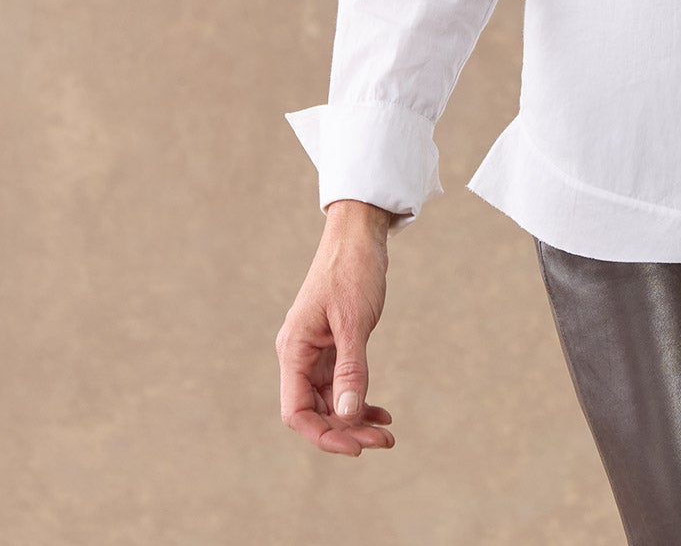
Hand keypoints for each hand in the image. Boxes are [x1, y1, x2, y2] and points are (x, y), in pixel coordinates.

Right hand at [275, 201, 401, 454]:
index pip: (296, 411)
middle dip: (346, 430)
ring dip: (355, 418)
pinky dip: (360, 398)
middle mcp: (299, 355)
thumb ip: (351, 368)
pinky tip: (381, 411)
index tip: (356, 447)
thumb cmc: (352, 270)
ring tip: (386, 433)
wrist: (359, 234)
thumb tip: (348, 414)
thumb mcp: (354, 321)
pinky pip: (341, 383)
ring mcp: (315, 351)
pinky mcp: (333, 344)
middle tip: (383, 442)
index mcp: (293, 350)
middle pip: (315, 410)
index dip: (323, 434)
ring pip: (330, 400)